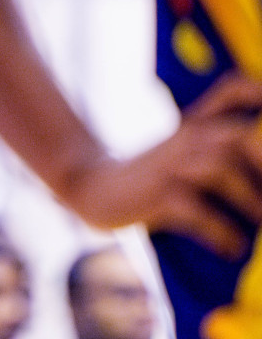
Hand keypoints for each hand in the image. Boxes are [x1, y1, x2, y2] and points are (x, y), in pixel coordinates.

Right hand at [60, 72, 261, 257]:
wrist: (92, 187)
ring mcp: (169, 165)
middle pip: (237, 133)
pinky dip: (222, 230)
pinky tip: (232, 247)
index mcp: (196, 124)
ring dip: (250, 198)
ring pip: (220, 167)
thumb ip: (219, 148)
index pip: (231, 91)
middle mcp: (185, 138)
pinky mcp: (157, 195)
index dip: (257, 92)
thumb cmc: (149, 174)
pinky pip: (197, 209)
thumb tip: (260, 170)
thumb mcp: (182, 149)